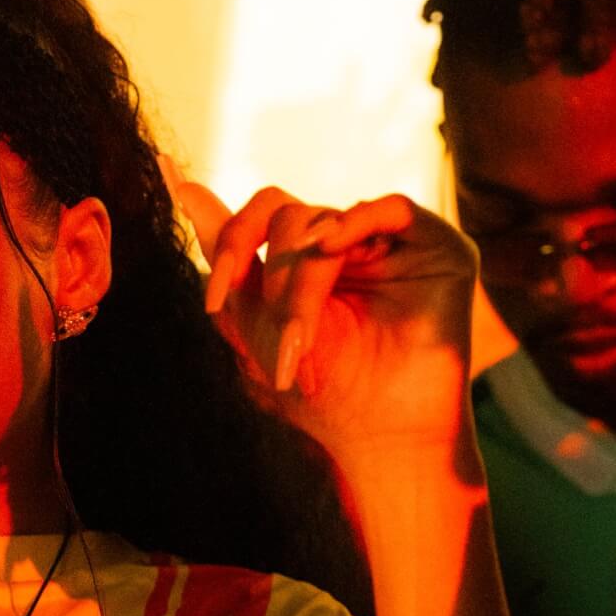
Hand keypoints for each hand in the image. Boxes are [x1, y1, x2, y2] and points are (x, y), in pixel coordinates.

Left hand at [170, 174, 478, 471]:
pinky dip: (354, 223)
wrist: (382, 434)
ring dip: (303, 282)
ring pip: (325, 221)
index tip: (211, 297)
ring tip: (301, 341)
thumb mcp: (257, 318)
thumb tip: (179, 182)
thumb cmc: (324, 388)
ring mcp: (391, 240)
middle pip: (287, 218)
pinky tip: (330, 250)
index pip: (262, 217)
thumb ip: (226, 250)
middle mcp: (348, 239)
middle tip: (280, 342)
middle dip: (272, 282)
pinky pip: (389, 207)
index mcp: (307, 253)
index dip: (232, 242)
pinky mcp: (436, 245)